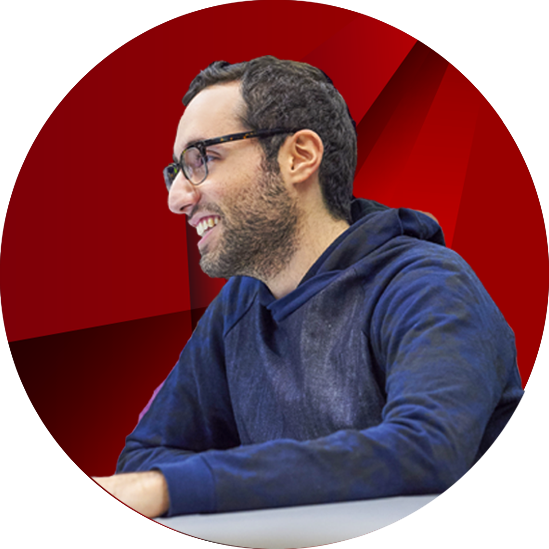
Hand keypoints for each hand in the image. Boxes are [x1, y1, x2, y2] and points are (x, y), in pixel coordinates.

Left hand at [2, 471, 168, 533]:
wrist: (153, 487)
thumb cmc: (131, 500)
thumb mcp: (98, 508)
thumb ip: (77, 516)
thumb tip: (63, 530)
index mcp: (70, 491)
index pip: (32, 506)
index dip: (13, 519)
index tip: (1, 528)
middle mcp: (67, 489)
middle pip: (25, 508)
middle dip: (7, 521)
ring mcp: (72, 496)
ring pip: (29, 512)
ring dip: (9, 523)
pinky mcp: (78, 506)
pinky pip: (43, 517)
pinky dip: (23, 525)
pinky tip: (10, 533)